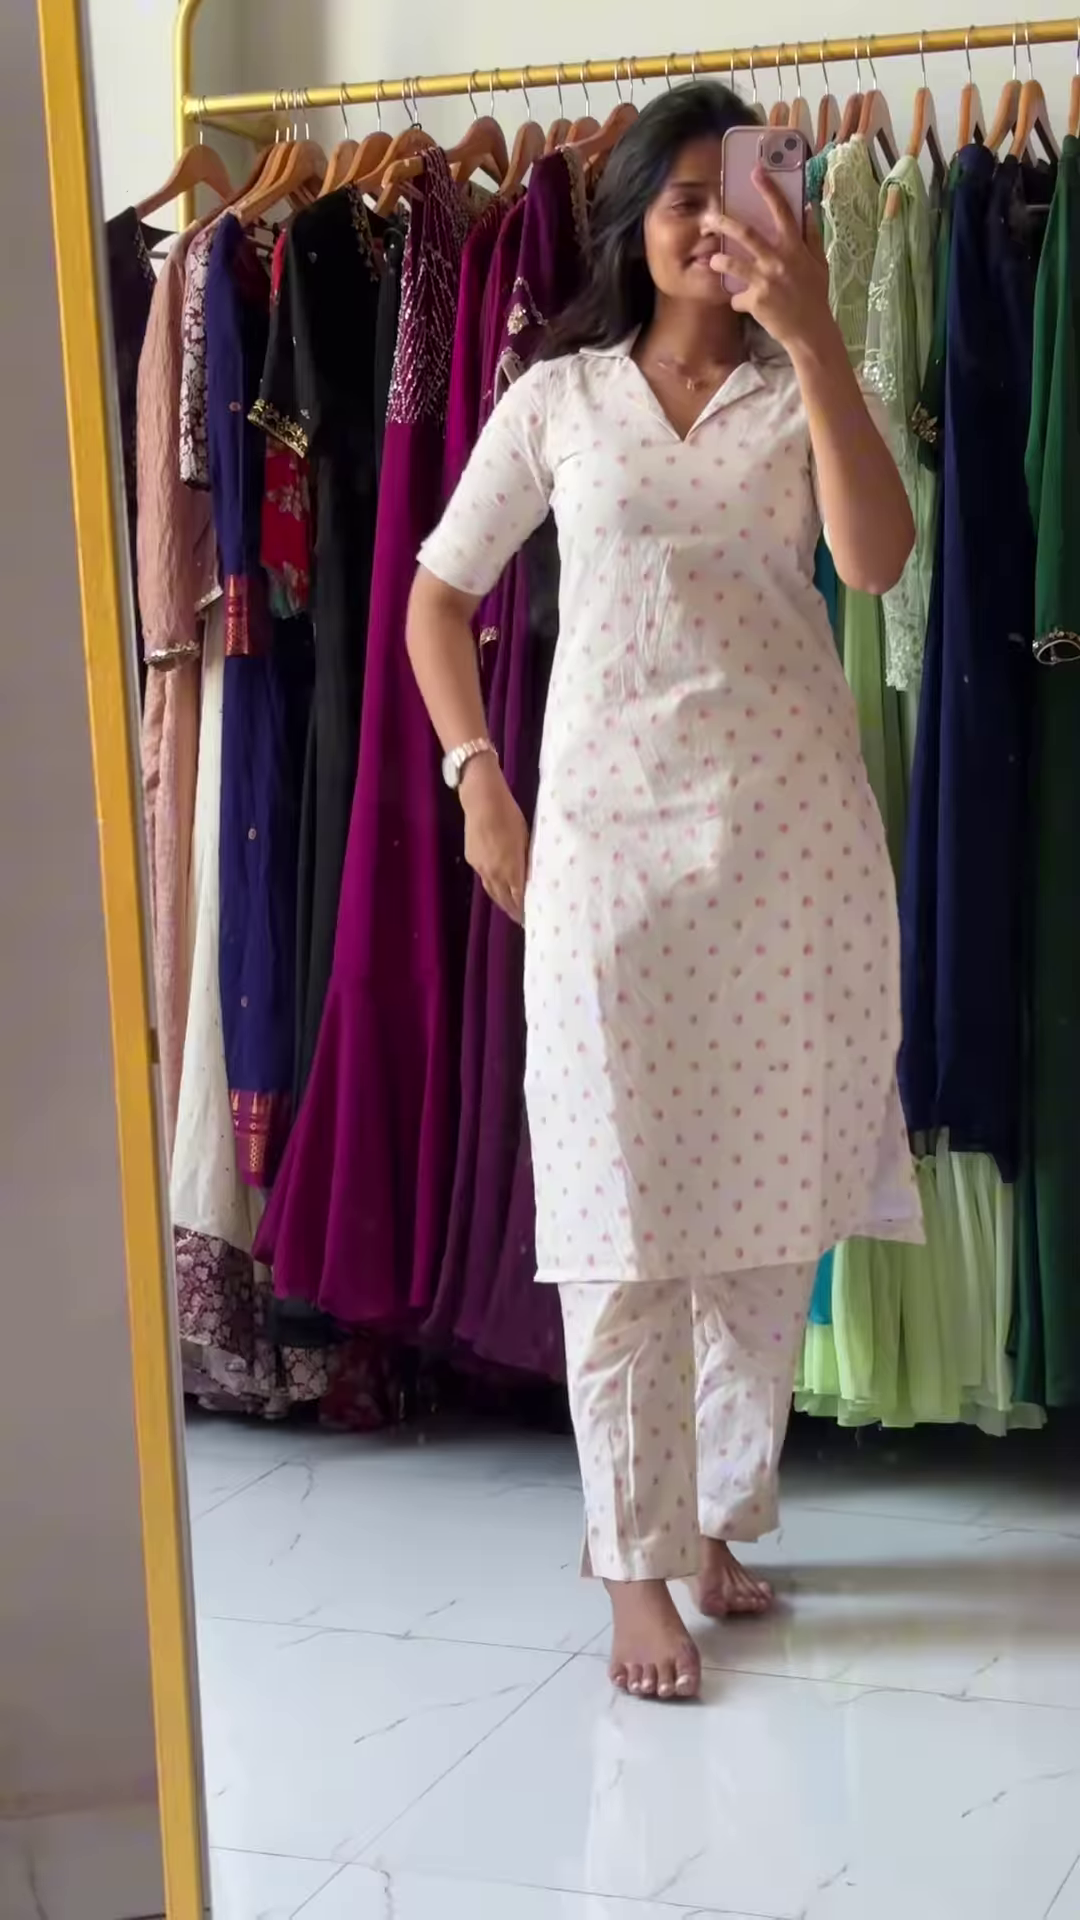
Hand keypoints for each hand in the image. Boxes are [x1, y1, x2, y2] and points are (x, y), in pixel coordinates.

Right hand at [460, 755, 528, 924]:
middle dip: (514, 912)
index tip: (533, 920)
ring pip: (493, 892)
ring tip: (511, 910)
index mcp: (511, 868)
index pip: (519, 899)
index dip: (524, 912)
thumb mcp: (526, 838)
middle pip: (504, 900)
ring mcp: (481, 867)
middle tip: (523, 921)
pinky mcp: (472, 860)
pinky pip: (485, 880)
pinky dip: (494, 888)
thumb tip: (533, 877)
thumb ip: (528, 861)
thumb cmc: (510, 815)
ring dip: (502, 903)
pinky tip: (499, 888)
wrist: (482, 800)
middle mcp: (495, 873)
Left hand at [711, 169, 834, 356]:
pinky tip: (741, 304)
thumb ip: (811, 237)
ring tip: (713, 261)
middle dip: (723, 223)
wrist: (811, 332)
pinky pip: (737, 297)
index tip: (756, 172)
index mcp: (794, 247)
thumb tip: (808, 210)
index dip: (769, 190)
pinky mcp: (755, 301)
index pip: (781, 212)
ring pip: (732, 263)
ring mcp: (765, 281)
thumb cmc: (815, 296)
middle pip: (746, 233)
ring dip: (718, 261)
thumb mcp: (819, 263)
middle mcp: (778, 260)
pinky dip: (737, 300)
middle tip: (708, 218)